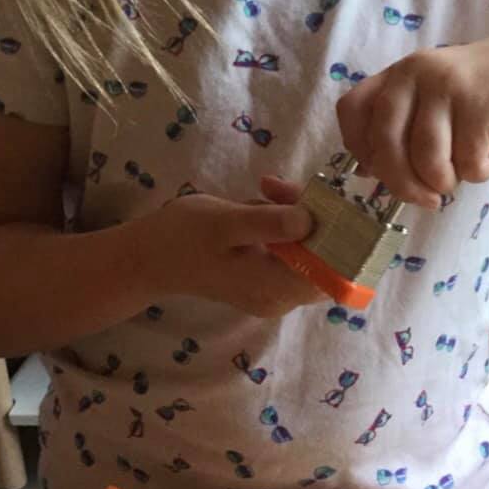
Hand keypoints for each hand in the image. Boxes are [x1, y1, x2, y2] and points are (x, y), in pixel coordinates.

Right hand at [135, 178, 326, 316]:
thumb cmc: (182, 238)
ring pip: (310, 255)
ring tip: (268, 192)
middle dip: (317, 220)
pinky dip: (285, 228)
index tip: (325, 202)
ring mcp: (274, 294)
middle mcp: (281, 299)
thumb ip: (269, 223)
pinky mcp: (266, 283)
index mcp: (275, 288)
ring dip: (299, 219)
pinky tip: (262, 207)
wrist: (149, 258)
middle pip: (325, 262)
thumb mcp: (225, 222)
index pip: (333, 271)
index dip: (339, 237)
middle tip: (282, 189)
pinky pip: (292, 255)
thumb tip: (310, 220)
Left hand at [336, 23, 488, 206]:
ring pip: (426, 161)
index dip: (360, 150)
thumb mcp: (433, 102)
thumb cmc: (483, 94)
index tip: (382, 170)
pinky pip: (467, 162)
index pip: (351, 112)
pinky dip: (479, 171)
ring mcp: (448, 87)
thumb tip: (367, 172)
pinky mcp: (481, 104)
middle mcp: (415, 75)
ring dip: (446, 181)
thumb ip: (400, 129)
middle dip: (403, 185)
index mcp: (397, 75)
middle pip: (385, 146)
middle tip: (427, 198)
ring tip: (465, 169)